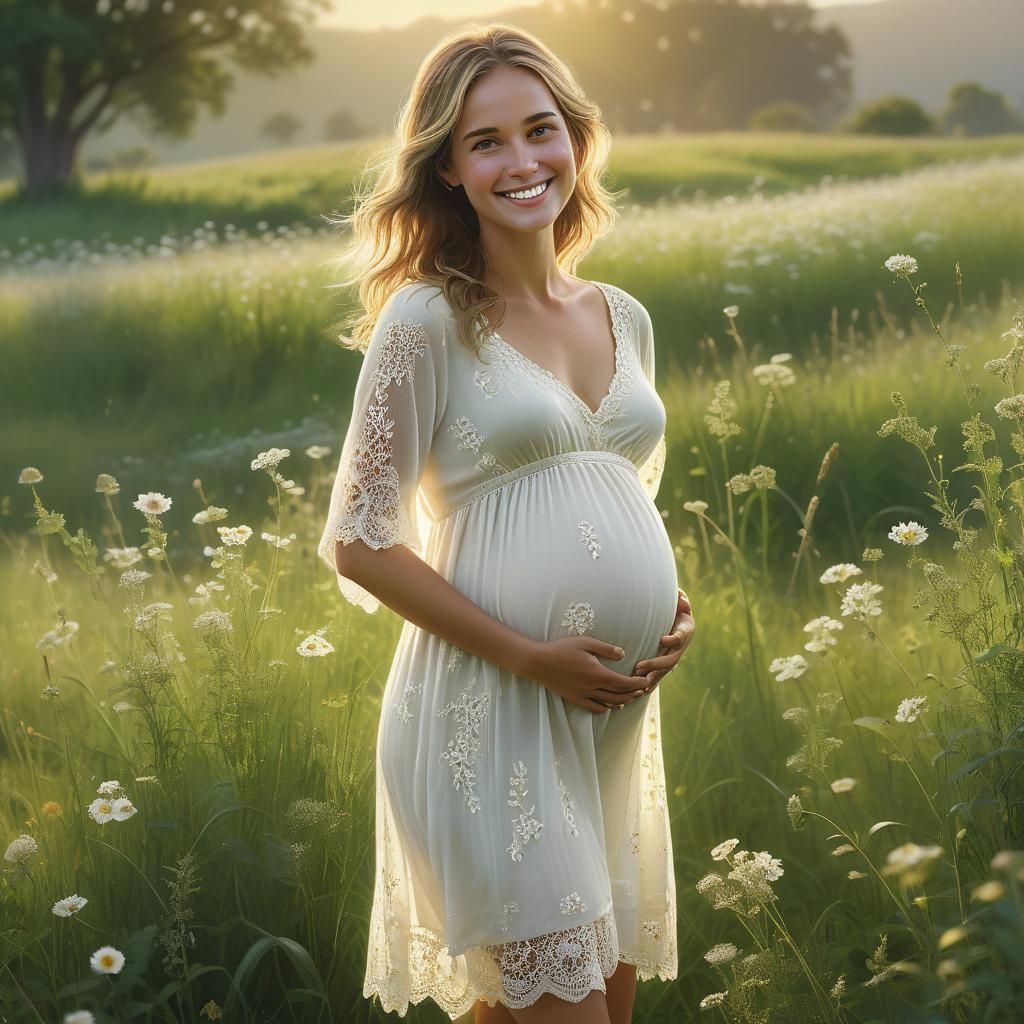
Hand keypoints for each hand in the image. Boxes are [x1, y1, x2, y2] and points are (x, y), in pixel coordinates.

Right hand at [523, 636, 651, 714]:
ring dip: (623, 701)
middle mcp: (593, 687)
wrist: (538, 662)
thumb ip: (606, 649)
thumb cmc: (561, 648)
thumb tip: (623, 653)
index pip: (624, 682)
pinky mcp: (574, 698)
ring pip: (609, 703)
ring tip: (632, 697)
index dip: (637, 683)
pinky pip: (594, 708)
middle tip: (643, 689)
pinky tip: (611, 705)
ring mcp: (583, 695)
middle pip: (620, 695)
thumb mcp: (585, 642)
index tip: (646, 680)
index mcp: (598, 673)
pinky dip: (606, 708)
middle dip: (634, 692)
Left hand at [632, 590, 695, 695]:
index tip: (664, 639)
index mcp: (685, 630)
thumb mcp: (680, 602)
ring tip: (637, 683)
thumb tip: (681, 600)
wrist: (679, 618)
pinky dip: (651, 684)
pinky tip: (640, 692)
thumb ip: (681, 601)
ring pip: (664, 671)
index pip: (681, 636)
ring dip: (651, 677)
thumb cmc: (676, 607)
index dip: (674, 639)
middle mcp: (681, 646)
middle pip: (671, 659)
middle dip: (655, 664)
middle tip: (639, 667)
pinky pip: (659, 675)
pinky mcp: (666, 662)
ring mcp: (674, 655)